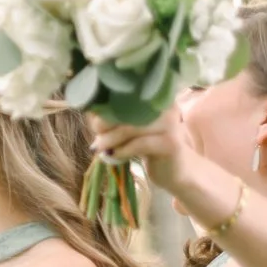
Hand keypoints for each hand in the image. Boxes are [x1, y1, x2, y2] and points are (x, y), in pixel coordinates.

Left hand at [92, 101, 218, 215]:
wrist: (176, 171)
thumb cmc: (149, 147)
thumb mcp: (132, 128)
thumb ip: (115, 117)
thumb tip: (90, 110)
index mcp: (156, 96)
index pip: (125, 94)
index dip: (105, 107)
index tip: (94, 120)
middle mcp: (166, 106)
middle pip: (126, 109)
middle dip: (105, 123)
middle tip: (96, 134)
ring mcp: (171, 124)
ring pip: (130, 128)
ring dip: (110, 139)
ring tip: (100, 147)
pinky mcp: (171, 143)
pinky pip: (139, 144)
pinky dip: (122, 150)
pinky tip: (113, 156)